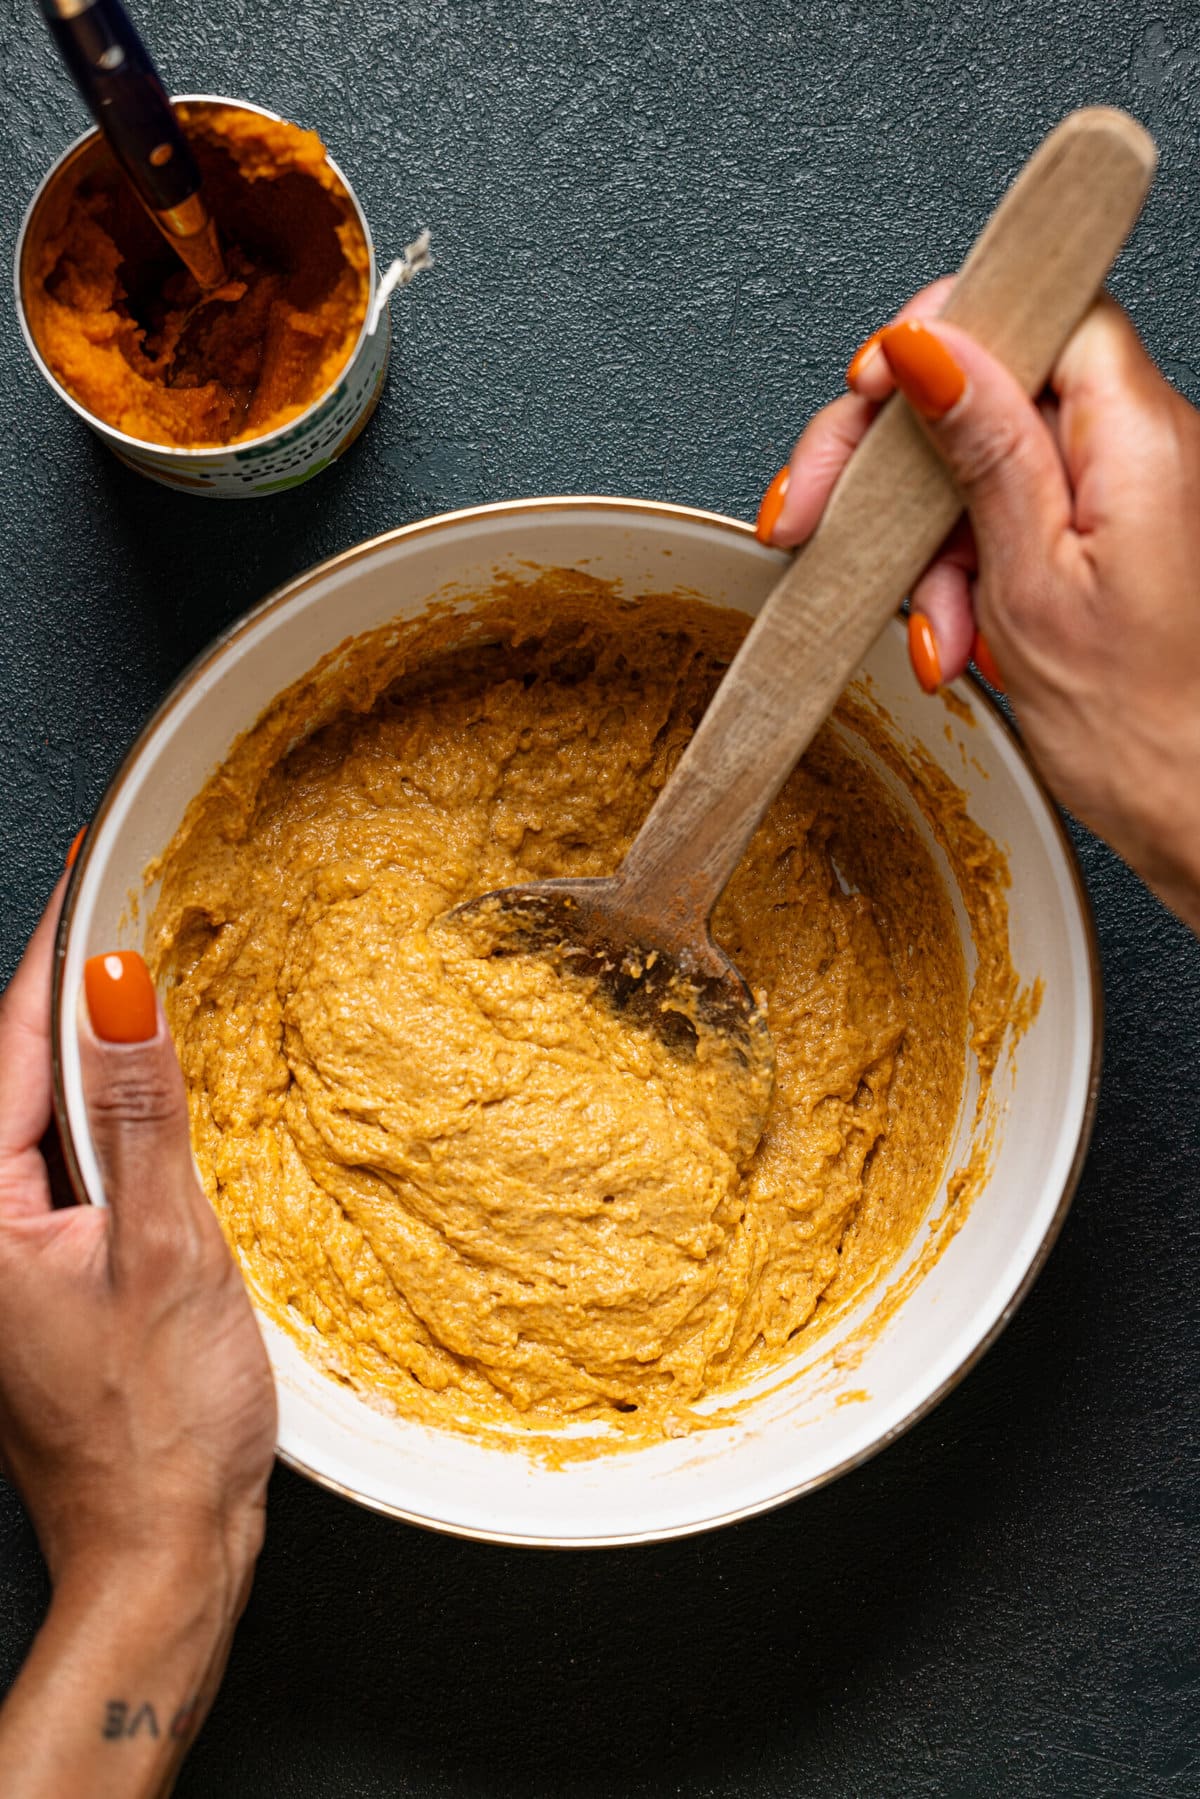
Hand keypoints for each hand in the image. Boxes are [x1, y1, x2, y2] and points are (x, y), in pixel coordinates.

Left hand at [0, 878, 276, 1796]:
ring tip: (134, 979)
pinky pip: (61, 1166)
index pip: (8, 1049)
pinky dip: (101, 1114)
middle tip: (118, 907)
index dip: (51, 955)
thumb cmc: (162, 1422)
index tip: (87, 873)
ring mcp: (2, 1261)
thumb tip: (116, 991)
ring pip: (36, 1120)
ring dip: (83, 1050)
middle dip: (62, 990)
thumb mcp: (165, 1248)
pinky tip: (144, 1094)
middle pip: (11, 1078)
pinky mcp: (38, 1283)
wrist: (160, 1551)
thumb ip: (140, 1111)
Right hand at [756, 285, 1199, 933]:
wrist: (1197, 819)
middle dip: (896, 464)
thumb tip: (929, 346)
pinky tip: (950, 639)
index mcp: (1140, 436)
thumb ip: (983, 449)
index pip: (1039, 311)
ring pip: (985, 470)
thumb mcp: (1030, 584)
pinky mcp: (1105, 541)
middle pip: (992, 390)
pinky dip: (963, 579)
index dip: (944, 334)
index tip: (871, 385)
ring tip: (928, 634)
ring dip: (928, 551)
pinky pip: (1010, 524)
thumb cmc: (1145, 730)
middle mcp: (1143, 449)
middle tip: (820, 514)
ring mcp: (1122, 497)